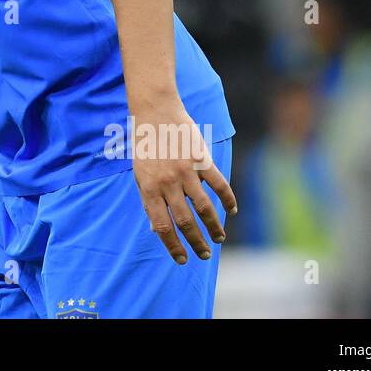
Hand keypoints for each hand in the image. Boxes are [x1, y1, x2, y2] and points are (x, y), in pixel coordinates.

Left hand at [129, 101, 237, 264]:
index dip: (173, 246)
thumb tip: (156, 229)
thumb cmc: (145, 145)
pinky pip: (218, 184)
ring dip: (213, 227)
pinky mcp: (201, 159)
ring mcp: (186, 171)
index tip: (182, 260)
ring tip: (219, 239)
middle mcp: (168, 183)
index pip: (162, 226)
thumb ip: (148, 200)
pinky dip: (227, 199)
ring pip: (204, 207)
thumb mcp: (139, 174)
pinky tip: (231, 211)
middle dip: (195, 242)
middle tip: (205, 255)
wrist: (155, 111)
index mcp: (149, 188)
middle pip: (185, 221)